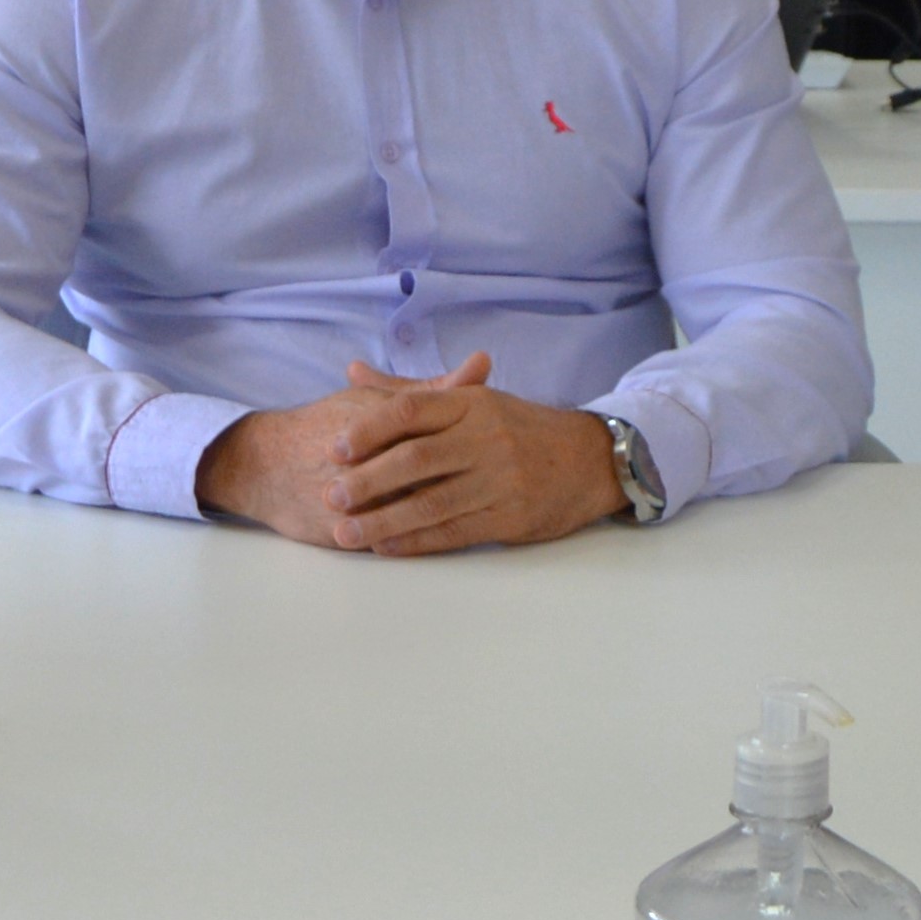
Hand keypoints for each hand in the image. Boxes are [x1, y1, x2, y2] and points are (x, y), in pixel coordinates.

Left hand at [197, 352, 625, 556]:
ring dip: (383, 520)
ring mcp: (499, 480)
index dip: (371, 429)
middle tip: (331, 494)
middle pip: (417, 459)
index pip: (413, 411)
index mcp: (471, 404)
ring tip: (345, 532)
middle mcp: (484, 439)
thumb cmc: (519, 428)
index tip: (335, 447)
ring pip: (431, 502)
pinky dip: (416, 541)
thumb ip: (410, 391)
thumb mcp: (473, 399)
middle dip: (369, 480)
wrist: (589, 460)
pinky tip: (385, 547)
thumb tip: (352, 373)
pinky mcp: (509, 517)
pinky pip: (454, 531)